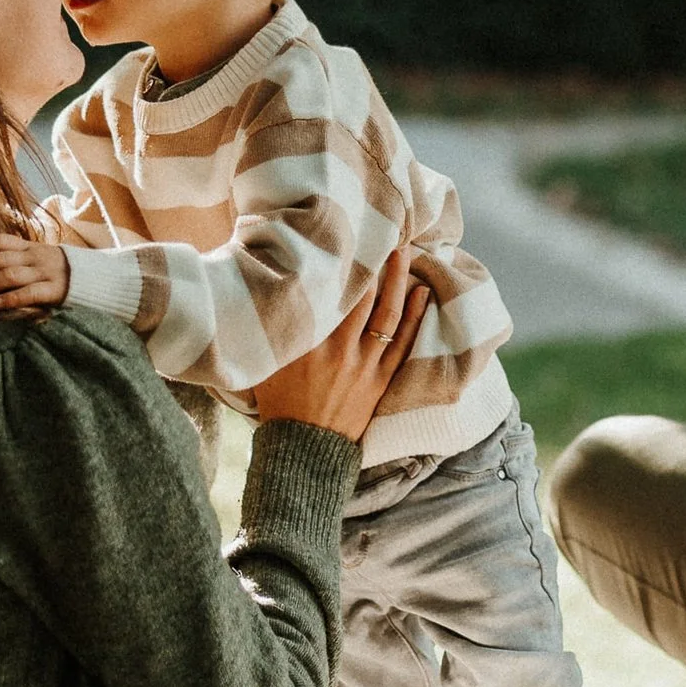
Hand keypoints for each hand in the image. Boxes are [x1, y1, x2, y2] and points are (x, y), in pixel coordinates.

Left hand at [0, 231, 69, 317]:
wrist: (97, 280)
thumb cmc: (58, 273)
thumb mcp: (38, 259)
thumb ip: (15, 258)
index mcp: (30, 247)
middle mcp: (36, 257)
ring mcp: (46, 273)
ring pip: (10, 274)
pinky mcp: (56, 290)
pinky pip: (31, 292)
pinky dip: (11, 297)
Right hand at [249, 246, 425, 440]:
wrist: (302, 450)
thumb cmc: (278, 404)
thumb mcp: (264, 363)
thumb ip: (271, 330)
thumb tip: (264, 294)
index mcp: (309, 343)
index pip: (331, 295)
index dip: (344, 266)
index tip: (352, 239)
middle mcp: (339, 349)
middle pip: (364, 297)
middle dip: (376, 264)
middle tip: (386, 236)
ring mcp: (364, 365)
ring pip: (388, 315)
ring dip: (398, 282)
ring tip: (406, 255)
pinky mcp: (380, 380)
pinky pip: (402, 342)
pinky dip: (415, 316)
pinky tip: (422, 293)